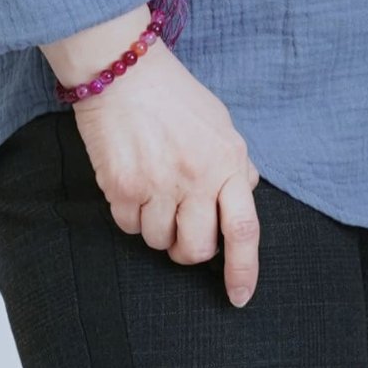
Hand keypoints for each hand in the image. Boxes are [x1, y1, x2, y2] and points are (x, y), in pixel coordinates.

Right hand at [40, 8, 261, 305]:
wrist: (124, 70)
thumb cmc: (174, 96)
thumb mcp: (221, 124)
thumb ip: (235, 164)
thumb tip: (246, 193)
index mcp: (227, 163)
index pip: (243, 230)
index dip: (244, 270)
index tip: (239, 297)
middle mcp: (195, 178)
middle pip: (196, 250)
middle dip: (188, 251)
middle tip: (181, 230)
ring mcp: (158, 184)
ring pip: (158, 242)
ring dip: (156, 229)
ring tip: (153, 193)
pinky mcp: (122, 186)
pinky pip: (128, 226)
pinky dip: (130, 216)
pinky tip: (132, 184)